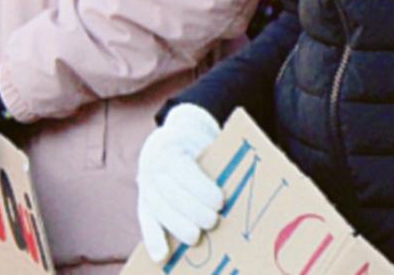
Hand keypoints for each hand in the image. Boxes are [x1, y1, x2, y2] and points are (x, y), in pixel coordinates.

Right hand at [136, 104, 222, 261]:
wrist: (172, 137)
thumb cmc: (199, 141)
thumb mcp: (207, 139)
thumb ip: (218, 157)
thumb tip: (250, 173)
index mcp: (170, 147)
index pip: (182, 170)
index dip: (200, 187)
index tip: (219, 202)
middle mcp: (152, 166)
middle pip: (170, 192)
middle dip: (192, 210)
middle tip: (213, 221)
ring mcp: (145, 184)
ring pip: (157, 209)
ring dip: (176, 226)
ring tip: (195, 238)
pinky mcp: (143, 201)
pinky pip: (146, 221)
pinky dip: (154, 239)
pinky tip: (162, 256)